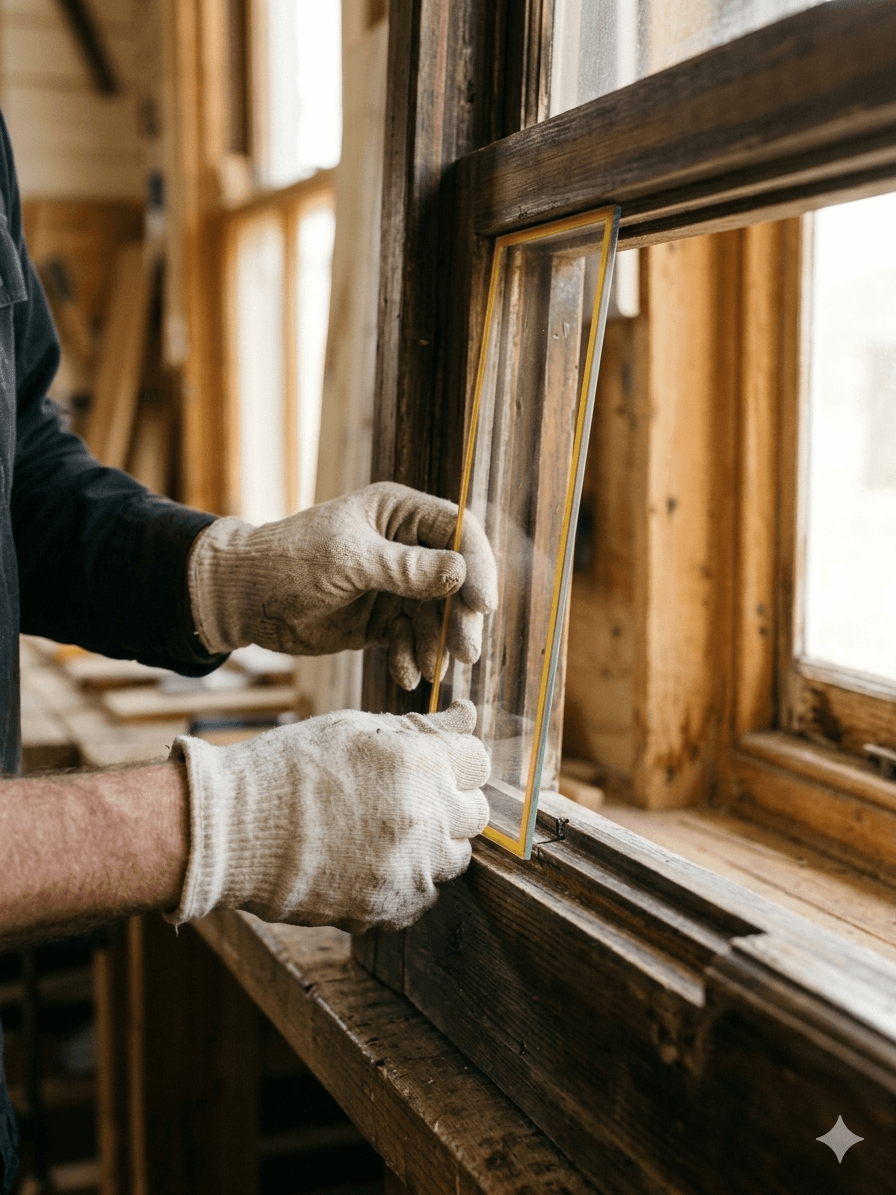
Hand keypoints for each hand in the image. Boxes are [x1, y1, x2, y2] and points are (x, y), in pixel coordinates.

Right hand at [166, 700, 490, 933]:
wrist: (231, 831)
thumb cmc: (289, 768)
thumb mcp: (354, 729)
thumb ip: (420, 728)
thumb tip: (469, 715)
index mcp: (418, 764)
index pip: (477, 761)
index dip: (455, 760)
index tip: (435, 763)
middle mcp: (425, 818)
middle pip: (476, 813)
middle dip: (451, 803)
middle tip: (408, 799)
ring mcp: (409, 868)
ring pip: (455, 858)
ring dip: (432, 844)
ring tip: (383, 831)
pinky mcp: (389, 908)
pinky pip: (424, 896)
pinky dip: (407, 881)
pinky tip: (368, 861)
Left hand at [188, 482, 497, 688]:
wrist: (243, 598)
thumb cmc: (290, 562)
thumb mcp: (350, 562)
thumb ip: (406, 569)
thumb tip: (461, 572)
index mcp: (398, 513)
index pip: (459, 531)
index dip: (478, 566)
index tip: (483, 605)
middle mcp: (403, 546)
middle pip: (456, 579)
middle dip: (460, 617)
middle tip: (466, 652)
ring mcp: (394, 585)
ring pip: (436, 615)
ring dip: (437, 644)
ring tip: (430, 670)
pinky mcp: (381, 620)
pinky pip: (410, 639)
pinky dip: (410, 657)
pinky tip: (403, 675)